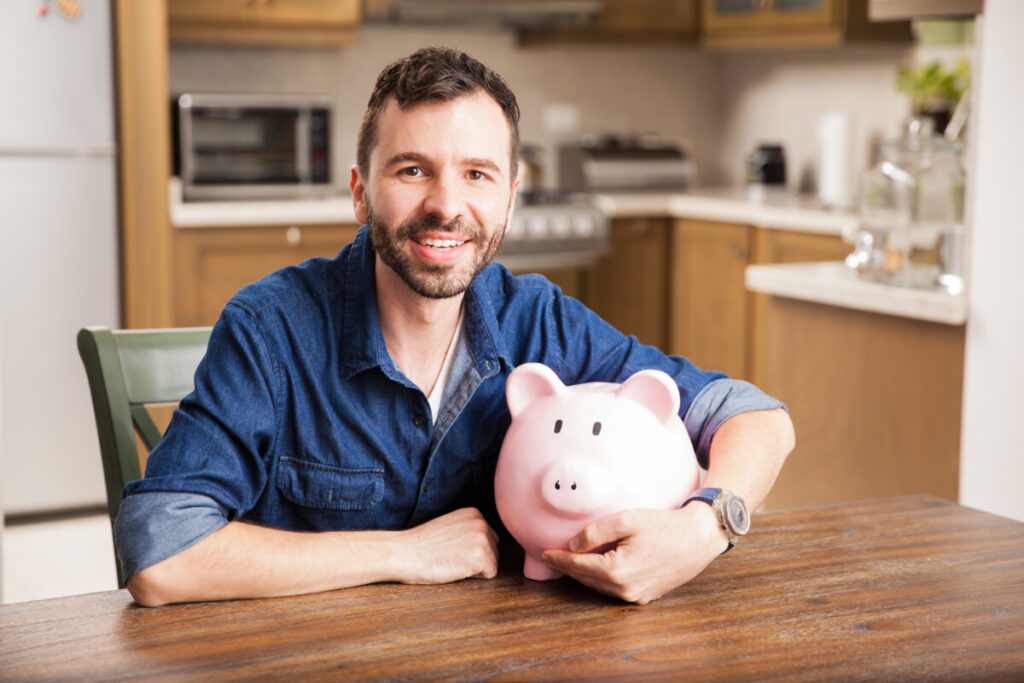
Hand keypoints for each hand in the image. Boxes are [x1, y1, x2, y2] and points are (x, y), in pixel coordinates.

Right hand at [394, 507, 498, 584]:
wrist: (405, 553)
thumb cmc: (423, 544)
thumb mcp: (451, 526)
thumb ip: (469, 529)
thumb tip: (487, 542)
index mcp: (474, 513)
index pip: (488, 537)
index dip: (471, 549)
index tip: (452, 548)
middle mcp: (482, 522)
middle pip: (494, 550)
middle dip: (477, 558)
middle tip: (452, 556)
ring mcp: (482, 538)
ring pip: (493, 562)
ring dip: (476, 567)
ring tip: (453, 561)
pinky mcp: (481, 557)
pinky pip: (491, 573)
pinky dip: (476, 577)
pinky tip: (457, 568)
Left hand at [541, 504, 728, 603]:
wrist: (699, 538)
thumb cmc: (665, 525)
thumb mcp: (626, 520)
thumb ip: (595, 533)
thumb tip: (573, 546)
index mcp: (617, 571)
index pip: (577, 566)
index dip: (558, 558)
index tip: (544, 552)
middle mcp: (625, 590)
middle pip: (586, 579)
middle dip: (567, 568)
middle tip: (551, 557)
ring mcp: (637, 596)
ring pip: (600, 587)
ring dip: (583, 575)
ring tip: (569, 562)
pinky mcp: (646, 596)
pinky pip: (615, 590)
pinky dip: (601, 580)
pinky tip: (595, 569)